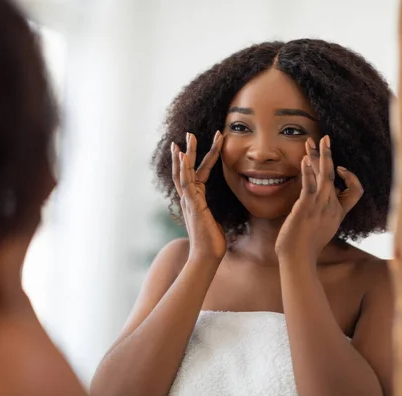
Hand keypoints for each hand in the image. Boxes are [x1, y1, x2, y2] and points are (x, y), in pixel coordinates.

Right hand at [173, 131, 225, 261]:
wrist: (207, 255)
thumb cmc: (212, 241)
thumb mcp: (215, 220)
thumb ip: (213, 211)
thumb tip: (219, 210)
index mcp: (196, 199)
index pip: (198, 173)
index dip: (203, 158)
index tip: (207, 144)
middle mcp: (189, 198)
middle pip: (185, 169)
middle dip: (188, 150)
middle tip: (190, 133)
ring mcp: (189, 201)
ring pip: (183, 173)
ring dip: (185, 154)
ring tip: (187, 138)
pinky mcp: (192, 205)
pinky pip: (186, 183)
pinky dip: (183, 169)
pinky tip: (183, 156)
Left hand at [275, 135, 363, 260]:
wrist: (298, 259)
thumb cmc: (305, 249)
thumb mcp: (320, 232)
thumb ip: (322, 219)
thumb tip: (315, 213)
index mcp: (338, 214)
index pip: (355, 192)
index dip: (351, 179)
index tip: (340, 171)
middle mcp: (332, 208)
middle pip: (336, 176)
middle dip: (329, 155)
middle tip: (325, 138)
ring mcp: (321, 206)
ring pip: (325, 175)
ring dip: (320, 156)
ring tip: (316, 140)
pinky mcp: (306, 207)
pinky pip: (310, 185)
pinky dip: (308, 171)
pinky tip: (304, 160)